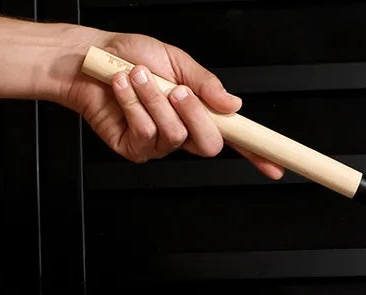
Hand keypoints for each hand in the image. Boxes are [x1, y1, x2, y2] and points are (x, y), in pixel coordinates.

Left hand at [63, 31, 283, 178]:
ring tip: (137, 78)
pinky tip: (123, 90)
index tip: (276, 166)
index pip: (236, 138)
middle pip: (210, 144)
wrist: (89, 60)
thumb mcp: (176, 61)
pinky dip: (133, 105)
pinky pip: (146, 134)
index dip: (257, 154)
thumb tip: (234, 105)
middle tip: (177, 90)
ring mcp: (158, 144)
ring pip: (174, 134)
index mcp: (198, 112)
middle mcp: (182, 132)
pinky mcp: (134, 148)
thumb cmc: (130, 57)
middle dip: (194, 113)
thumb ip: (206, 84)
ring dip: (154, 100)